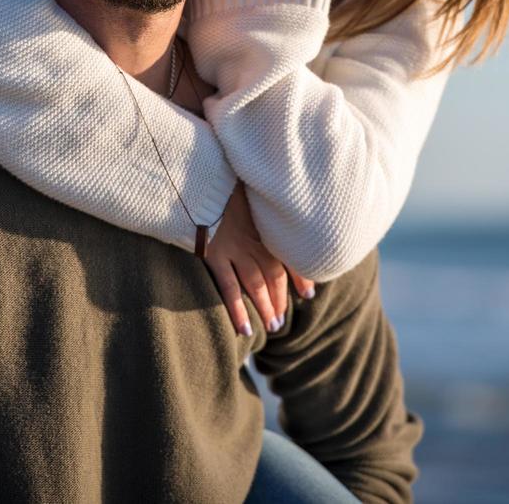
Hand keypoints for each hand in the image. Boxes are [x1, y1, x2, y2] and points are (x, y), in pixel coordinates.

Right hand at [206, 183, 315, 336]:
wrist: (201, 179)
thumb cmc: (224, 181)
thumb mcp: (251, 190)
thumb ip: (262, 204)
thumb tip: (280, 206)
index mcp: (265, 224)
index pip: (288, 255)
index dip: (300, 275)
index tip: (308, 293)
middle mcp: (254, 239)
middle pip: (274, 274)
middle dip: (280, 298)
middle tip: (282, 319)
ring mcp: (234, 248)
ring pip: (256, 285)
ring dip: (265, 307)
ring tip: (272, 326)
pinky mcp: (214, 254)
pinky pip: (229, 288)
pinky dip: (237, 310)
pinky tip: (245, 329)